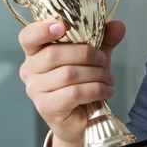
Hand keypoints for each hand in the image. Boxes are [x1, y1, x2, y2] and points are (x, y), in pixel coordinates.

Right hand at [19, 19, 124, 146]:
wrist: (82, 121)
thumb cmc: (82, 84)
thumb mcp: (94, 58)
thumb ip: (104, 39)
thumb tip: (118, 25)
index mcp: (35, 53)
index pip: (28, 37)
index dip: (41, 29)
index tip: (61, 26)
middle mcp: (29, 70)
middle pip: (54, 54)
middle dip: (85, 54)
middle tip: (103, 61)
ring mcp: (35, 90)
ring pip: (68, 74)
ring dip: (95, 74)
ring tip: (109, 79)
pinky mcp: (46, 107)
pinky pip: (74, 93)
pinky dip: (95, 90)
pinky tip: (106, 91)